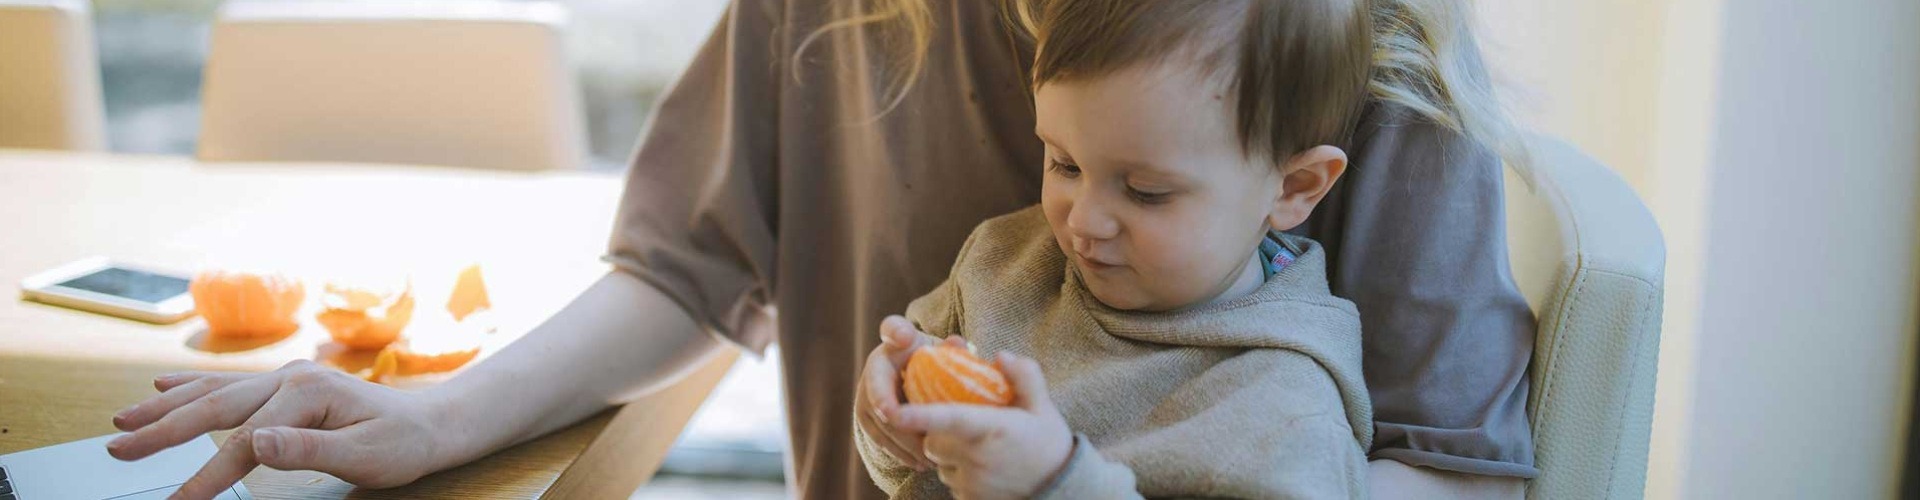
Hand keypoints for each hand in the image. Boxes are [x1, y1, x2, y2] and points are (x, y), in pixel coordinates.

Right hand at [107, 360, 454, 498]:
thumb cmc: (403, 444)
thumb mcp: (365, 456)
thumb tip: (257, 444)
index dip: (207, 475)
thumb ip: (309, 451)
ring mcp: (286, 379)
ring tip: (122, 422)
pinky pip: (229, 386)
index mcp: (307, 393)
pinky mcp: (286, 386)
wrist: (432, 423)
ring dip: (165, 407)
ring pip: (214, 392)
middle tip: (117, 450)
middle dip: (162, 430)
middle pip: (214, 406)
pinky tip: (160, 387)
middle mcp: (291, 378)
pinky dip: (190, 388)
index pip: (243, 442)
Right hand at [855, 315, 947, 469]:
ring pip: (881, 423)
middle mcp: (874, 366)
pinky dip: (900, 453)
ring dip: (904, 444)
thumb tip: (958, 344)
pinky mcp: (866, 419)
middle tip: (926, 438)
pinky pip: (880, 439)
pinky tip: (921, 464)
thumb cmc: (931, 362)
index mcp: (895, 341)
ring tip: (931, 459)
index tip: (904, 340)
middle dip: (902, 419)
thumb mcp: (942, 352)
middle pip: (883, 391)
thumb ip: (951, 348)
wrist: (908, 376)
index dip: (897, 333)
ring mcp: (865, 394)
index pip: (893, 328)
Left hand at [892, 352, 1072, 499]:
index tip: (893, 411)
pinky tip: (984, 467)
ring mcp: (972, 483)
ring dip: (949, 453)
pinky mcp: (969, 499)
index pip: (948, 419)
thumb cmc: (1049, 442)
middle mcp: (977, 458)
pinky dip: (959, 472)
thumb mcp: (1043, 406)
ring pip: (940, 462)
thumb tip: (999, 356)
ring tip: (979, 448)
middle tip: (963, 422)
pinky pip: (950, 480)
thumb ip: (1024, 376)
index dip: (917, 415)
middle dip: (938, 430)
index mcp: (991, 429)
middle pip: (933, 440)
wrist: (1060, 488)